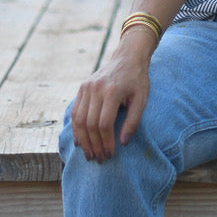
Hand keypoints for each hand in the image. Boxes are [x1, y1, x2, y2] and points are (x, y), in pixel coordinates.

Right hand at [70, 37, 152, 162]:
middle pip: (90, 124)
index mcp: (111, 91)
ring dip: (83, 140)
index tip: (110, 154)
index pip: (104, 124)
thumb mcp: (141, 99)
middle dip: (94, 144)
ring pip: (79, 120)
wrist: (127, 57)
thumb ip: (133, 121)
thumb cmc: (137, 80)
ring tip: (89, 154)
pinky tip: (80, 141)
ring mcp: (86, 87)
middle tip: (99, 159)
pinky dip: (76, 128)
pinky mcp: (82, 88)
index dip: (106, 142)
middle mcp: (95, 89)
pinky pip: (75, 112)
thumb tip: (122, 143)